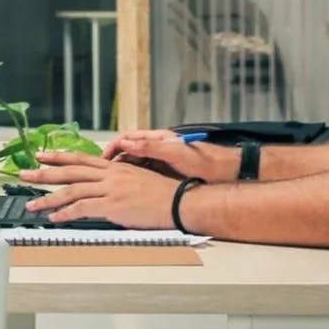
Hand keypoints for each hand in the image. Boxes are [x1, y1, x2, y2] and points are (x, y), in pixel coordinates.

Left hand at [19, 151, 177, 228]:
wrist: (178, 201)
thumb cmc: (162, 193)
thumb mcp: (136, 179)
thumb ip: (116, 181)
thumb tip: (102, 188)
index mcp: (114, 167)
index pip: (80, 159)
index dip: (59, 157)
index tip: (42, 155)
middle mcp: (109, 174)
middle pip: (70, 171)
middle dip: (44, 173)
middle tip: (25, 174)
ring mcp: (110, 189)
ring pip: (71, 190)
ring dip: (48, 198)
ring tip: (32, 204)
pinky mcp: (113, 205)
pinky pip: (83, 208)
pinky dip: (66, 213)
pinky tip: (55, 218)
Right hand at [102, 130, 238, 182]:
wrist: (225, 173)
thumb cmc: (204, 161)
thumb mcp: (177, 154)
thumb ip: (153, 147)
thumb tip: (128, 143)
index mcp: (158, 139)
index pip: (128, 138)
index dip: (113, 147)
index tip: (103, 160)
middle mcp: (157, 148)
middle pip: (128, 151)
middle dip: (114, 161)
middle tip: (103, 175)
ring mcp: (161, 161)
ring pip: (135, 164)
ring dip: (123, 171)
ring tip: (112, 184)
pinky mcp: (165, 173)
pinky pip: (144, 174)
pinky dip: (134, 179)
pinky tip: (129, 190)